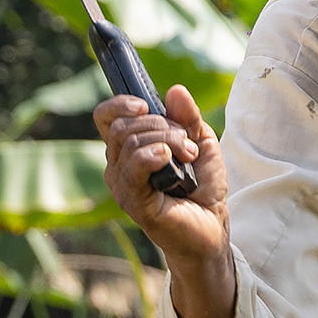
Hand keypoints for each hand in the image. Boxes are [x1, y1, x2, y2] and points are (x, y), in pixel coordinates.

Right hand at [95, 85, 229, 269]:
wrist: (212, 227)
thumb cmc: (203, 188)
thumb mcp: (201, 142)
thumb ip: (188, 117)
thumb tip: (175, 91)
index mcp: (128, 150)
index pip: (105, 118)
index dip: (120, 104)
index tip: (144, 104)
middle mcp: (118, 167)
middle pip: (123, 126)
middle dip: (160, 125)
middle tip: (188, 144)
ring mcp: (123, 186)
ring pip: (132, 143)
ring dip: (168, 141)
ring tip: (189, 157)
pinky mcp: (134, 202)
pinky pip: (135, 166)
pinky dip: (154, 154)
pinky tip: (170, 160)